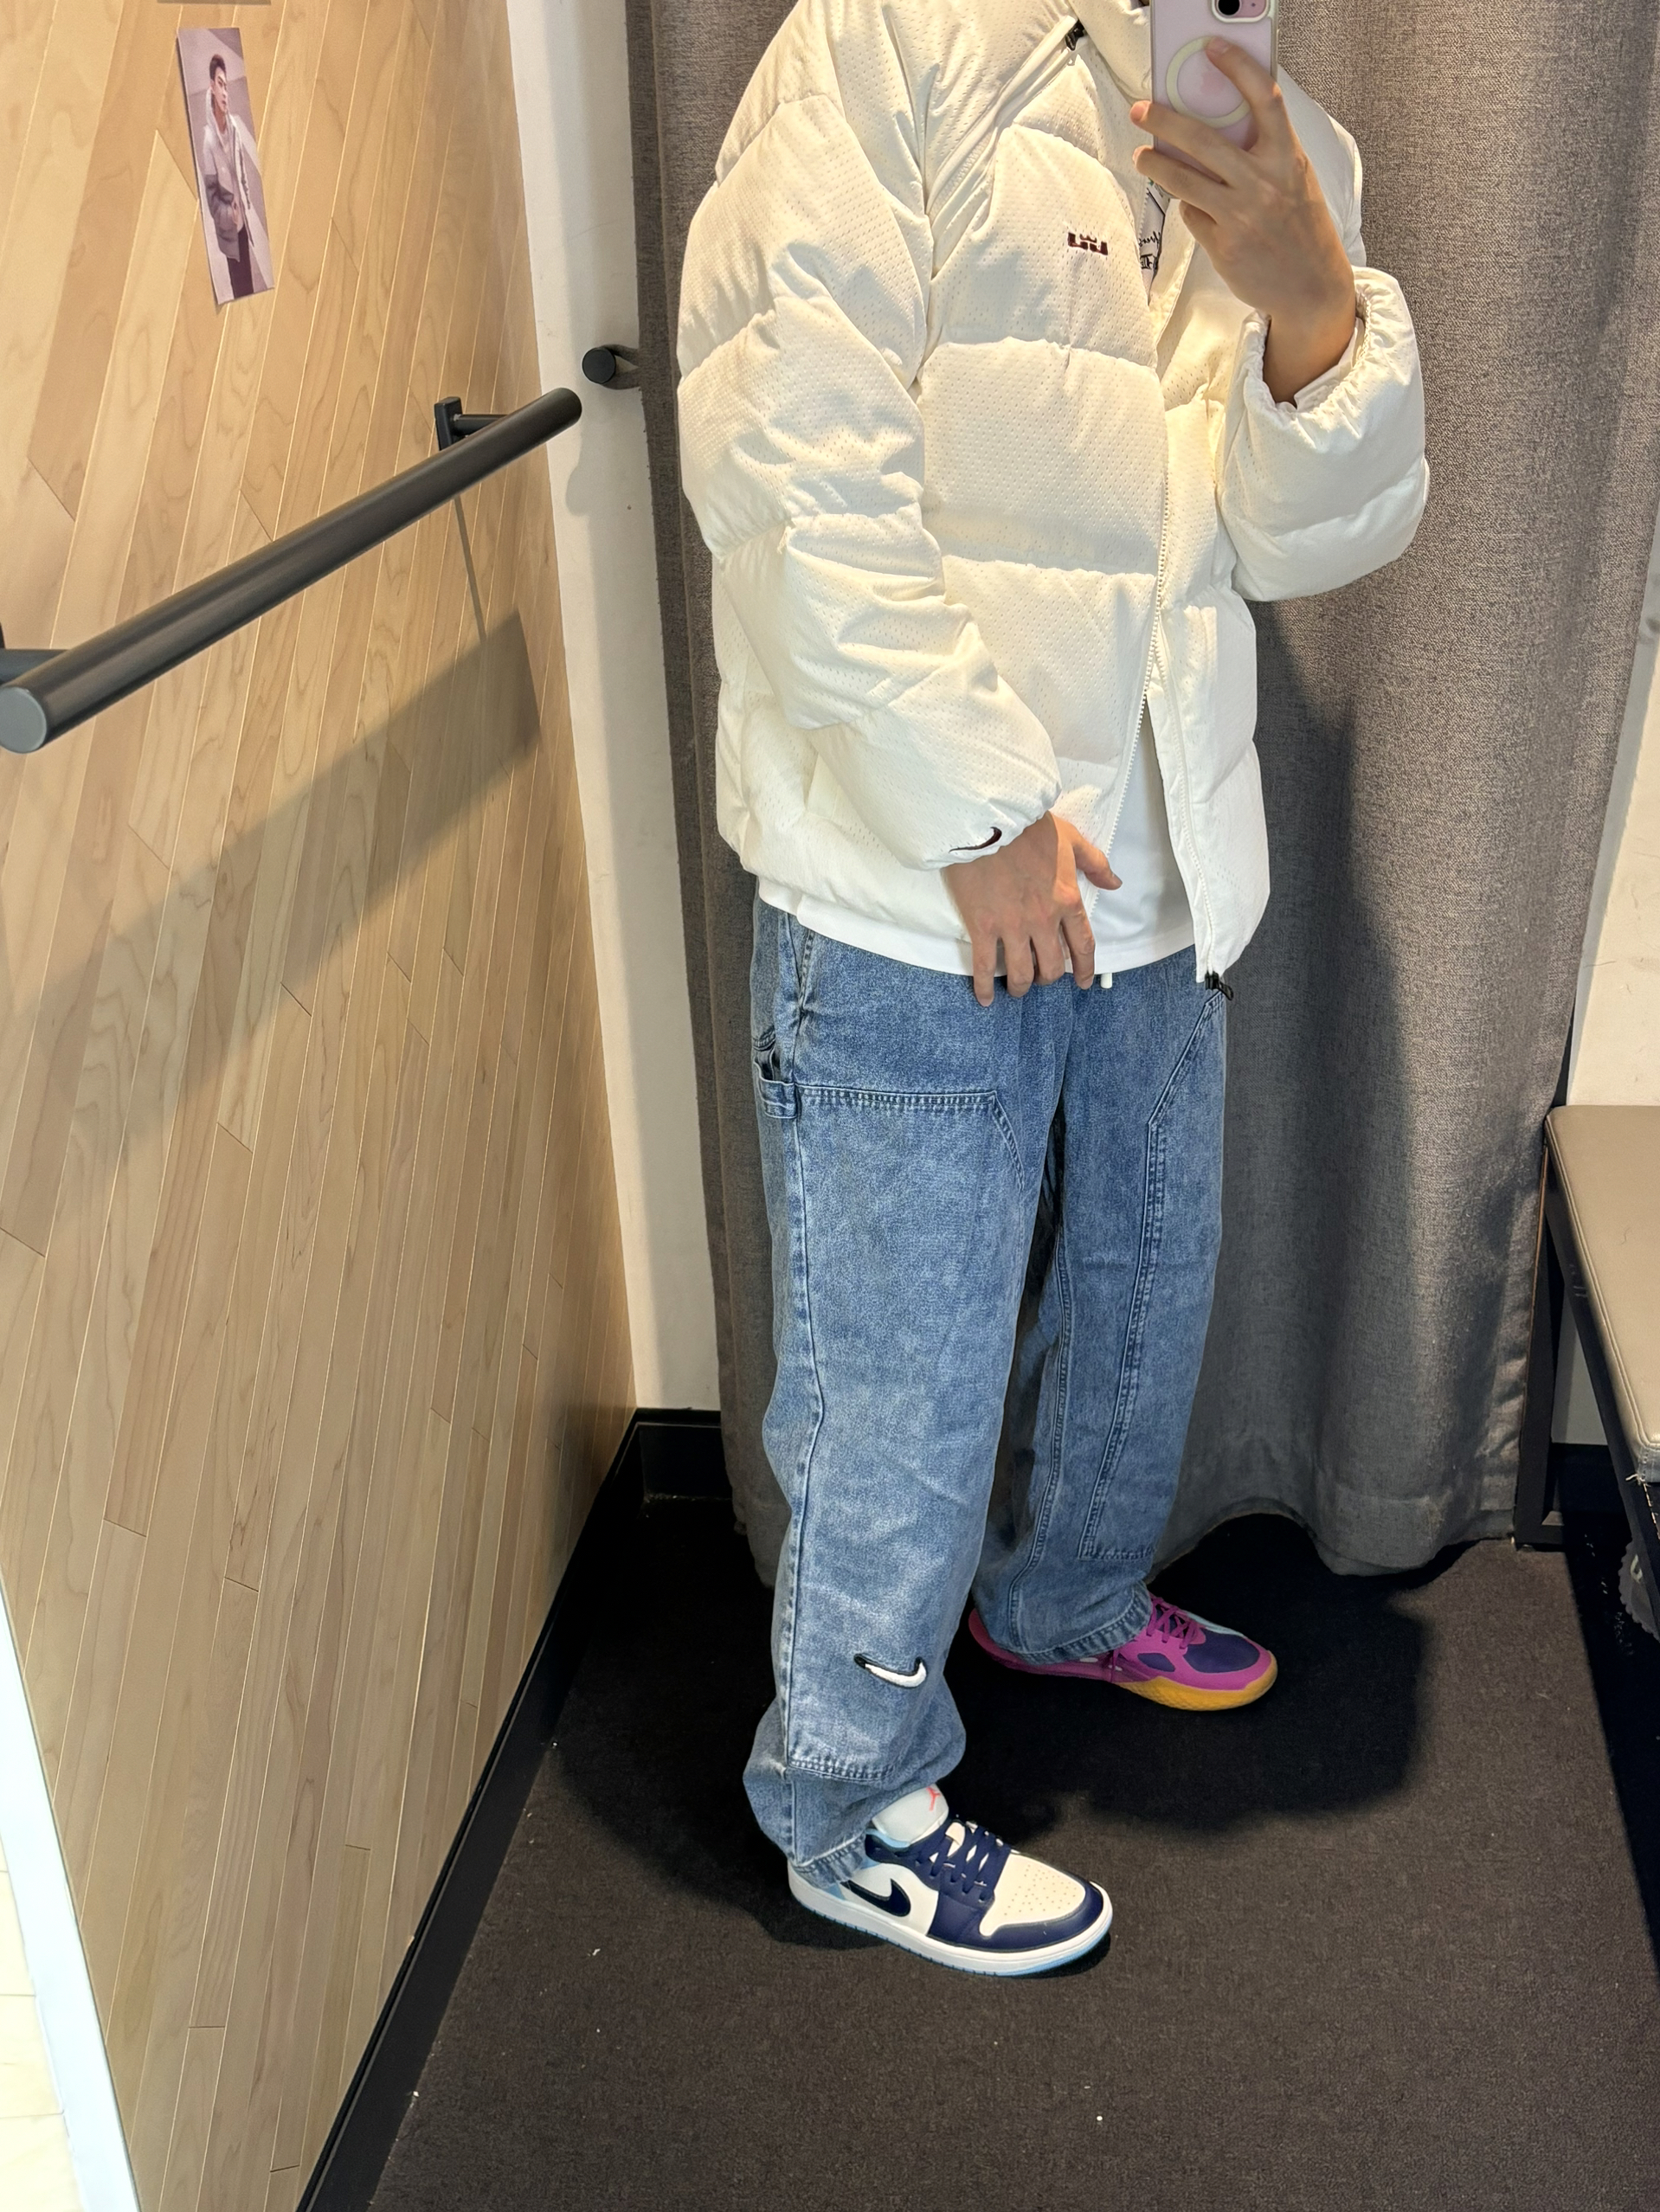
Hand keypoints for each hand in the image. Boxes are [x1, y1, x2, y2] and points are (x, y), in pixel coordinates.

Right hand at [944, 813, 1119, 1007]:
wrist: (988, 819)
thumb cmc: (1029, 827)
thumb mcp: (1071, 839)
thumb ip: (1095, 864)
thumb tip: (1115, 884)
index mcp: (1067, 900)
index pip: (1082, 945)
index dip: (1085, 969)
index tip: (1083, 983)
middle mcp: (1043, 920)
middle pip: (1051, 966)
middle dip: (1048, 978)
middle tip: (1041, 979)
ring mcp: (1012, 926)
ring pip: (1021, 972)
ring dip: (1021, 986)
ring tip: (1016, 989)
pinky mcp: (983, 926)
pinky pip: (986, 965)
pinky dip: (986, 986)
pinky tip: (987, 999)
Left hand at [1131, 41, 1355, 402]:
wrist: (1311, 287)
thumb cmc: (1301, 228)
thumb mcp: (1295, 179)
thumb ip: (1264, 153)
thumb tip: (1216, 127)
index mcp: (1288, 158)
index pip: (1264, 100)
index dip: (1238, 69)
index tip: (1213, 49)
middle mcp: (1264, 184)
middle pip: (1203, 140)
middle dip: (1164, 120)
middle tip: (1141, 110)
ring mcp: (1241, 216)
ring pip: (1184, 181)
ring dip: (1156, 165)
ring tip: (1142, 157)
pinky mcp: (1223, 246)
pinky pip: (1193, 216)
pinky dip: (1191, 210)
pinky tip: (1198, 210)